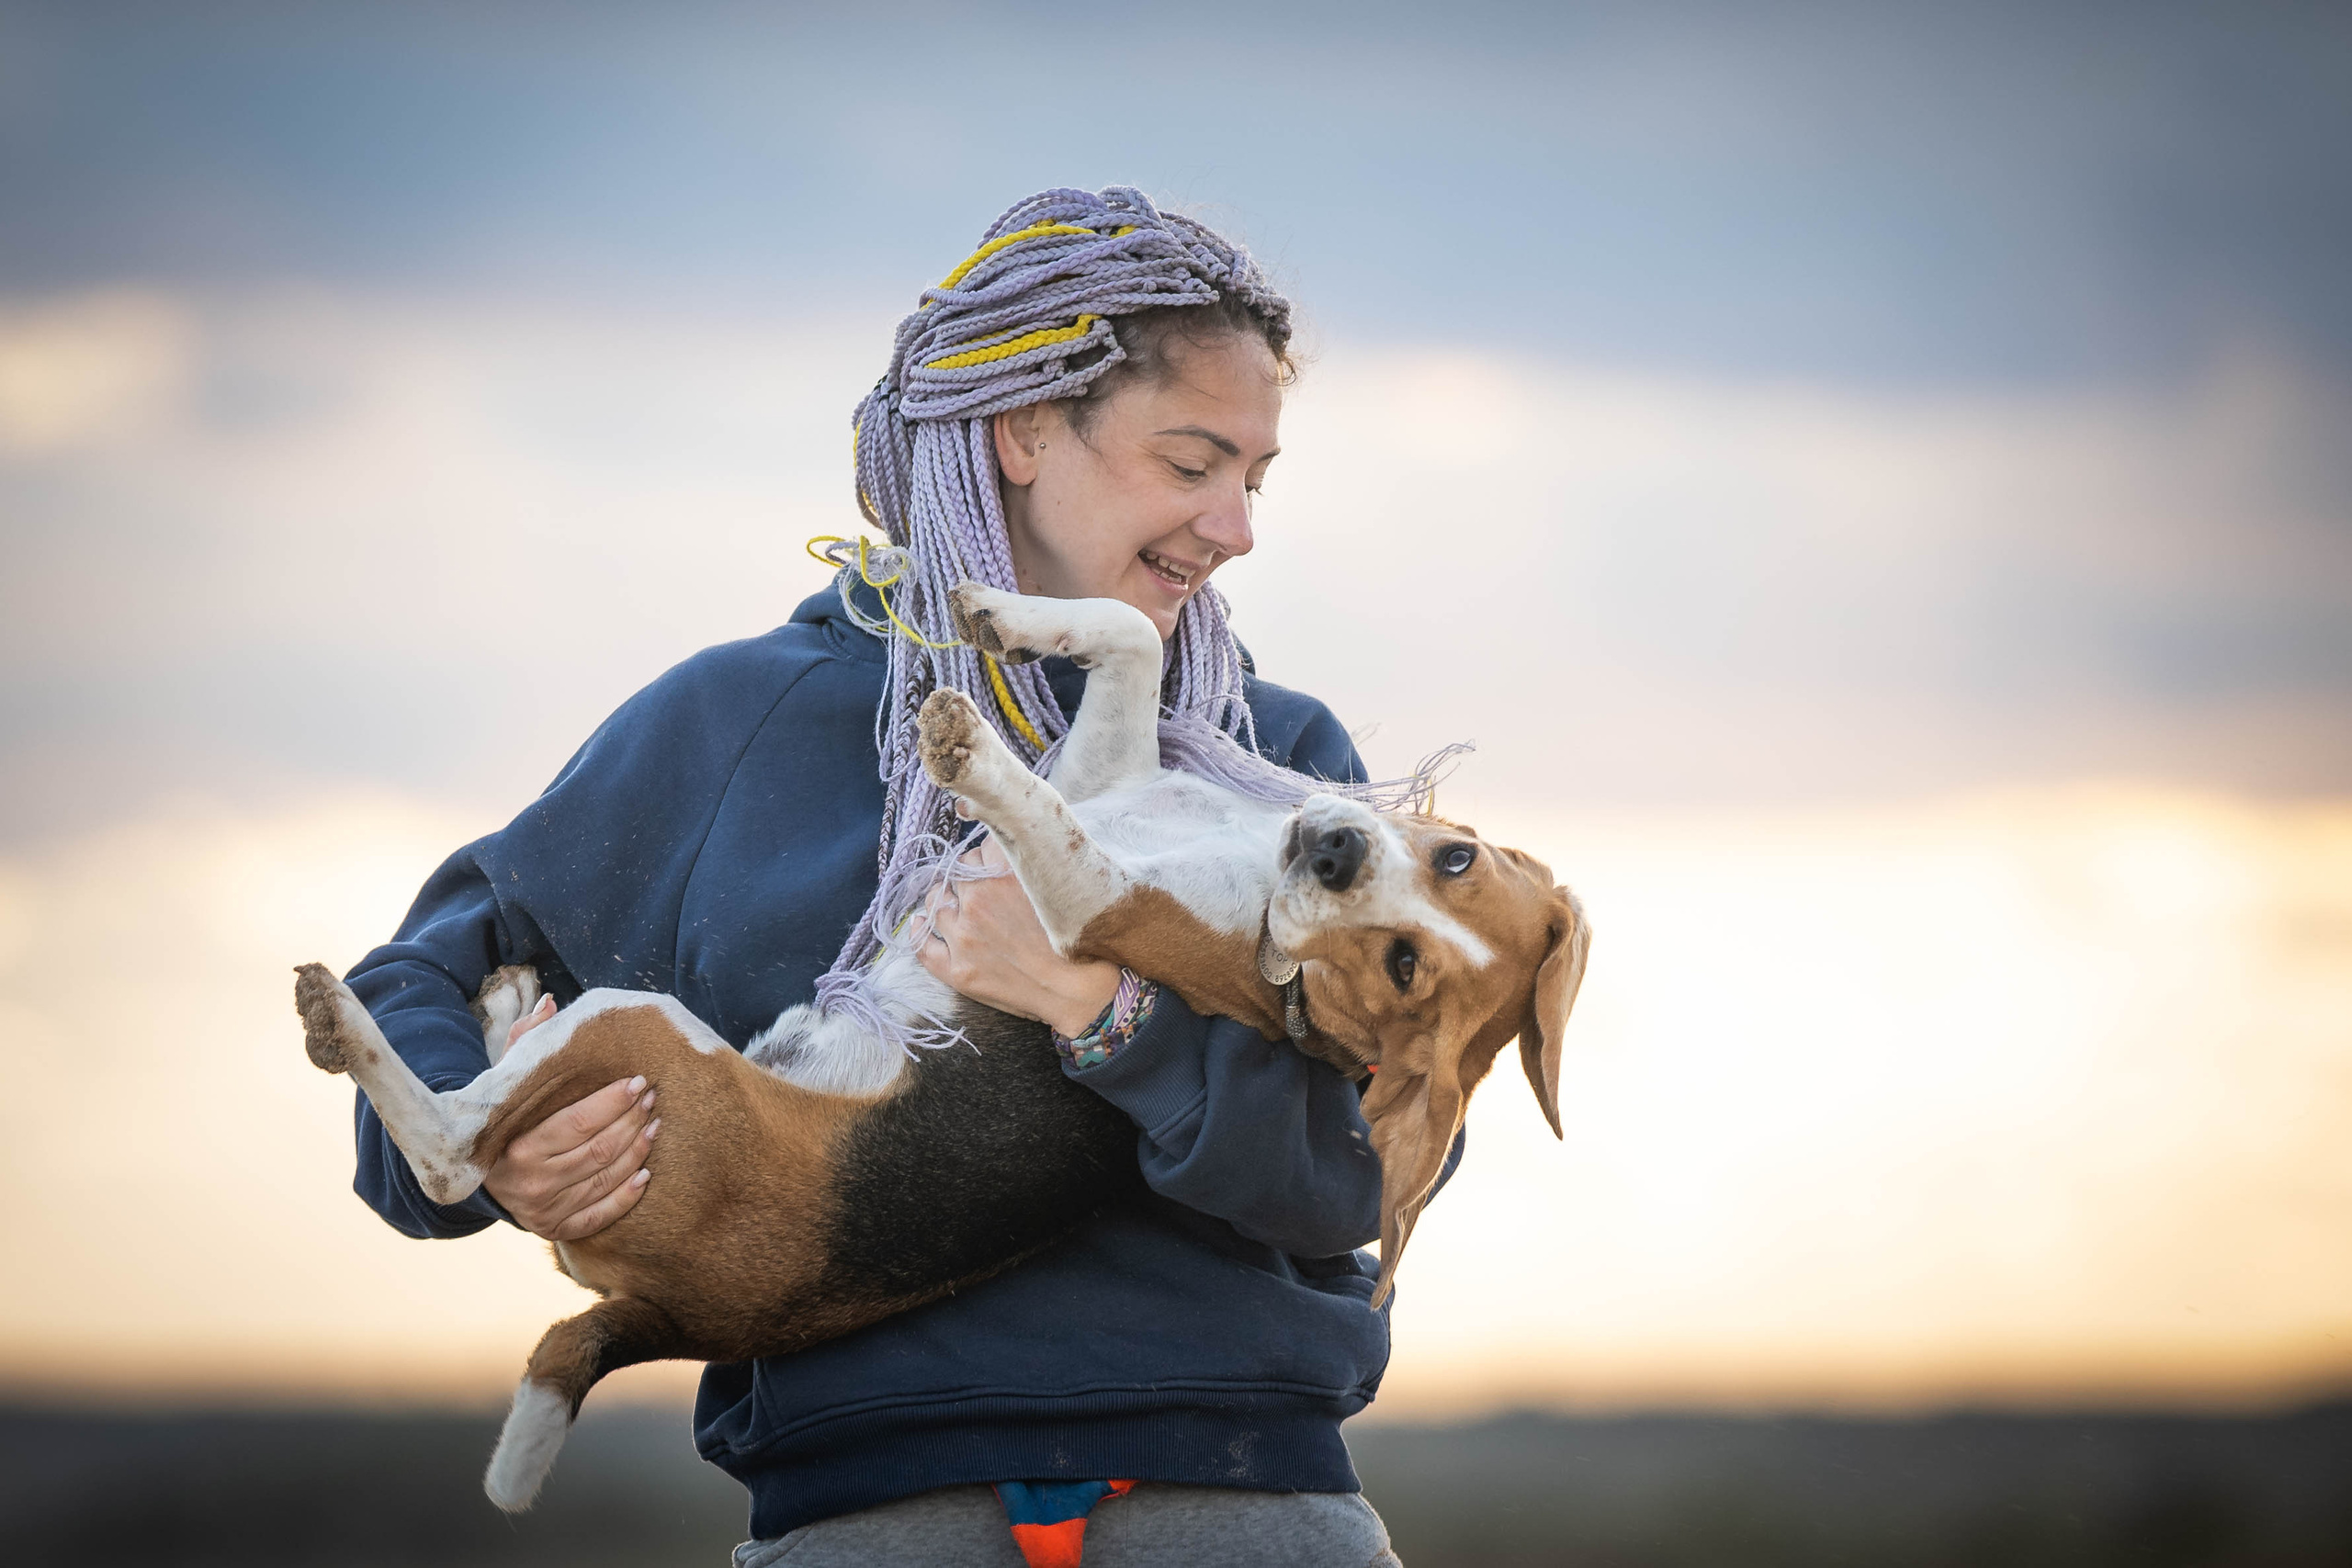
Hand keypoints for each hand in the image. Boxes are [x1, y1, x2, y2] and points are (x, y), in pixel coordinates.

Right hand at [480, 996, 657, 1239]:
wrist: (477, 1175)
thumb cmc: (504, 1119)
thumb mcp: (504, 1080)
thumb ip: (525, 1041)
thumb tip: (552, 1003)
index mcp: (517, 1146)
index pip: (577, 1122)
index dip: (613, 1101)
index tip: (638, 1081)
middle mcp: (529, 1183)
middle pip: (598, 1150)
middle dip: (631, 1120)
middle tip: (653, 1098)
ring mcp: (544, 1211)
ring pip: (604, 1179)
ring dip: (637, 1151)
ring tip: (656, 1125)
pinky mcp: (556, 1230)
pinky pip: (600, 1215)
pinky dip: (626, 1196)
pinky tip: (646, 1174)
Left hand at [914, 838, 1120, 1038]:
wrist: (1077, 992)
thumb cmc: (1074, 940)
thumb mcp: (1057, 887)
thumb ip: (1028, 865)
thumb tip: (1002, 851)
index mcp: (1007, 874)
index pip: (981, 847)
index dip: (989, 857)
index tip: (994, 866)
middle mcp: (980, 900)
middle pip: (957, 869)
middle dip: (968, 875)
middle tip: (983, 889)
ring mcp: (964, 936)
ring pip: (936, 899)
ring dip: (946, 899)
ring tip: (958, 907)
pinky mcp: (957, 969)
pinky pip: (921, 943)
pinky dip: (918, 930)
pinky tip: (922, 924)